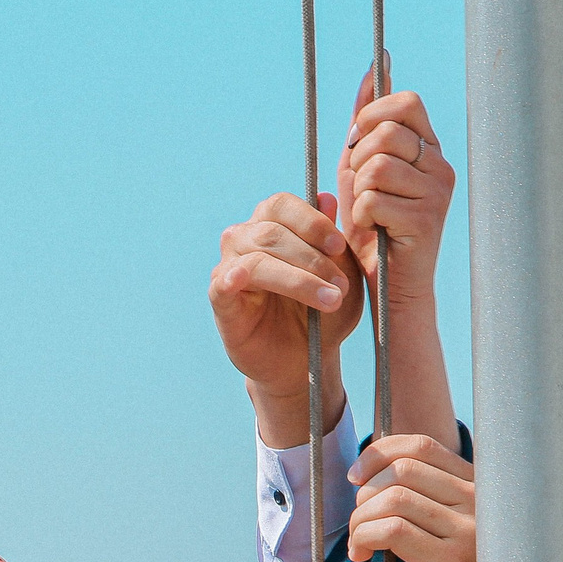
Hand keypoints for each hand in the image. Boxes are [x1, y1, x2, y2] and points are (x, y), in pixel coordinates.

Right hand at [211, 192, 364, 444]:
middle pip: (272, 232)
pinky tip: (243, 280)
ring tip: (329, 300)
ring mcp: (230, 268)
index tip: (338, 245)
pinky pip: (223, 283)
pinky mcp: (221, 300)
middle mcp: (245, 239)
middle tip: (342, 286)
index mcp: (273, 225)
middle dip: (312, 259)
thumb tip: (327, 197)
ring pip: (257, 257)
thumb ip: (333, 240)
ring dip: (297, 278)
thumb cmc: (323, 315)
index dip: (310, 221)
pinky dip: (233, 278)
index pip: (282, 205)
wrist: (308, 364)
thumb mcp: (341, 276)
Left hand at [338, 78, 453, 307]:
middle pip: (386, 132)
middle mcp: (441, 164)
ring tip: (372, 214)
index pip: (406, 102)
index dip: (372, 117)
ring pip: (377, 166)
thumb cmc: (373, 227)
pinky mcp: (428, 218)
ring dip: (360, 193)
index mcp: (429, 148)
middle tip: (365, 191)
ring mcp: (438, 191)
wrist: (389, 285)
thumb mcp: (362, 165)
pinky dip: (363, 218)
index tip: (359, 146)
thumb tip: (376, 64)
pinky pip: (375, 199)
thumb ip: (366, 120)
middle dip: (359, 160)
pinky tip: (377, 232)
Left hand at [348, 433, 476, 561]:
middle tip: (359, 521)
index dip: (379, 453)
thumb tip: (369, 474)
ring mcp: (467, 534)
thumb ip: (427, 501)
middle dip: (365, 491)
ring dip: (361, 518)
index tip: (356, 476)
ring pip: (394, 499)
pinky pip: (392, 531)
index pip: (422, 446)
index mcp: (478, 489)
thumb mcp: (450, 533)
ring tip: (359, 542)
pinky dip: (364, 537)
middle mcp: (478, 505)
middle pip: (403, 469)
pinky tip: (362, 554)